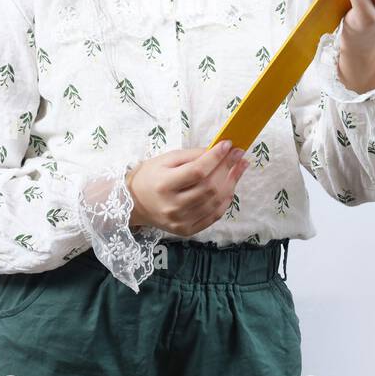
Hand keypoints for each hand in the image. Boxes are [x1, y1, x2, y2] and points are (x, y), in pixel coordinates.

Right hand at [125, 141, 249, 236]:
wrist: (135, 203)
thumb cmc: (151, 176)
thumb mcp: (166, 159)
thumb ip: (192, 155)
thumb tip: (219, 150)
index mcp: (164, 185)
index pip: (197, 172)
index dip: (215, 158)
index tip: (228, 145)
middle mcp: (172, 207)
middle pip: (209, 187)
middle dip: (228, 168)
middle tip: (239, 154)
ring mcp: (180, 221)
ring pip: (215, 202)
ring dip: (231, 183)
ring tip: (239, 167)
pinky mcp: (187, 230)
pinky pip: (214, 216)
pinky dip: (226, 200)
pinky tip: (231, 186)